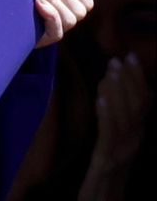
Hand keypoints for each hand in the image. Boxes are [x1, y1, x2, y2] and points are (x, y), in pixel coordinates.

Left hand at [34, 0, 93, 47]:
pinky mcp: (47, 39)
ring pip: (68, 18)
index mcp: (72, 8)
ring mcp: (58, 31)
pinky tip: (39, 1)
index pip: (85, 0)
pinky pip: (56, 30)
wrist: (8, 23)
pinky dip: (50, 13)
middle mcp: (68, 21)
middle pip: (77, 8)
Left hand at [77, 53, 153, 200]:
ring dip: (118, 92)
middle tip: (120, 59)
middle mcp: (134, 141)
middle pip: (138, 108)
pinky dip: (106, 115)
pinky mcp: (107, 160)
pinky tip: (100, 99)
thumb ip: (115, 117)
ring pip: (125, 118)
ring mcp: (122, 151)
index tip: (131, 56)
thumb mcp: (114, 139)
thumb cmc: (106, 167)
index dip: (139, 79)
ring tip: (111, 71)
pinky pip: (109, 135)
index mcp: (137, 135)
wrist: (102, 199)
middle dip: (130, 80)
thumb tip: (112, 87)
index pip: (143, 103)